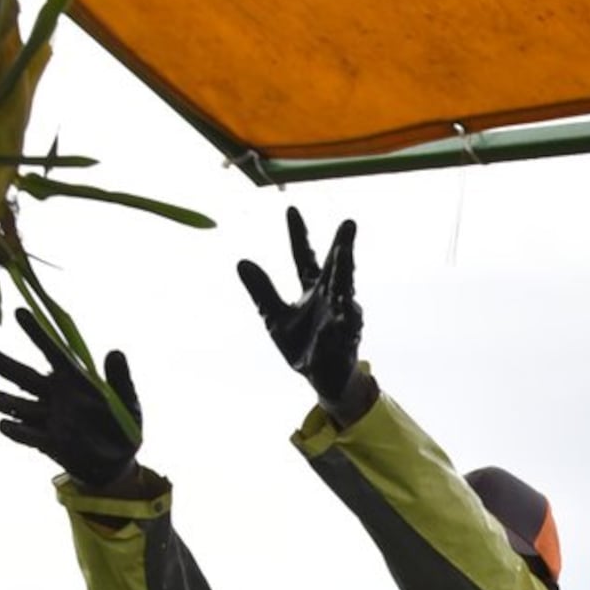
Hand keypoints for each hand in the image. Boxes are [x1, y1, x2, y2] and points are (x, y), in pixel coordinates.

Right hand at [0, 309, 144, 488]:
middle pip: (25, 376)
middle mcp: (55, 394)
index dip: (36, 332)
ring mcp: (48, 418)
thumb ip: (120, 380)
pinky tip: (4, 426)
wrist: (117, 463)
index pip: (52, 351)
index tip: (19, 312)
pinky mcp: (47, 442)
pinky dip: (17, 431)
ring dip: (6, 401)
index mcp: (74, 378)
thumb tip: (116, 352)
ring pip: (21, 405)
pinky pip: (29, 435)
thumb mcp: (128, 403)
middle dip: (5, 365)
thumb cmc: (124, 427)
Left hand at [238, 208, 366, 415]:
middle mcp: (329, 297)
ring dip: (346, 269)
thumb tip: (241, 261)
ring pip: (345, 289)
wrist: (322, 379)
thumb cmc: (303, 346)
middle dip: (342, 244)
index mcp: (312, 289)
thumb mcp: (274, 317)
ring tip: (346, 251)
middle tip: (348, 223)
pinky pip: (348, 324)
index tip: (291, 210)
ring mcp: (341, 316)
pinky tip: (346, 304)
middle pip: (337, 266)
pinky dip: (346, 315)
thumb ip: (261, 291)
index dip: (298, 235)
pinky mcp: (347, 338)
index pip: (304, 257)